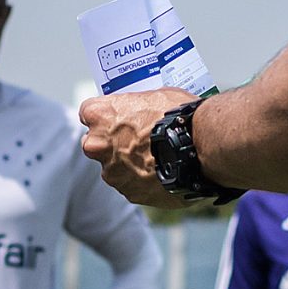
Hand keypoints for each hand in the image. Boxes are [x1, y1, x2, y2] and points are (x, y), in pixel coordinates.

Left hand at [79, 86, 200, 208]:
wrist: (199, 148)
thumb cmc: (177, 116)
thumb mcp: (153, 96)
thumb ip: (134, 105)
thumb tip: (136, 110)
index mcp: (99, 115)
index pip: (88, 113)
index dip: (105, 116)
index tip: (117, 118)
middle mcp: (97, 145)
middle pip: (95, 143)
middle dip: (111, 143)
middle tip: (137, 140)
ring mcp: (112, 172)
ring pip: (113, 167)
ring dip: (128, 164)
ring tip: (156, 158)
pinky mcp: (129, 193)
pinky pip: (132, 185)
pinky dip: (143, 181)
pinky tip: (162, 172)